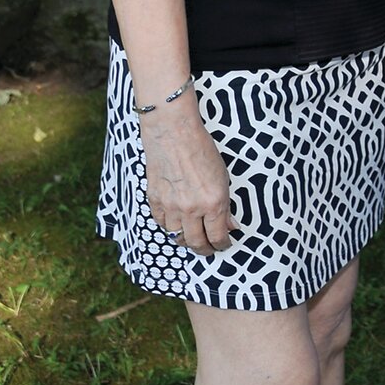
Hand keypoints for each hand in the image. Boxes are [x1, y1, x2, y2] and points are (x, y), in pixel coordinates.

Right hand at [141, 107, 236, 253]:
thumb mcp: (223, 176)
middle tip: (209, 249)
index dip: (222, 245)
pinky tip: (176, 221)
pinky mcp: (154, 202)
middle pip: (196, 243)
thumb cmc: (203, 150)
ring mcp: (171, 207)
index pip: (218, 236)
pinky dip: (170, 225)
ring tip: (193, 236)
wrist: (174, 134)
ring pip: (177, 236)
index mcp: (214, 202)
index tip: (224, 245)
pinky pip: (162, 223)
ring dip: (186, 238)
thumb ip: (225, 204)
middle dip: (205, 250)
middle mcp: (192, 209)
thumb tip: (231, 225)